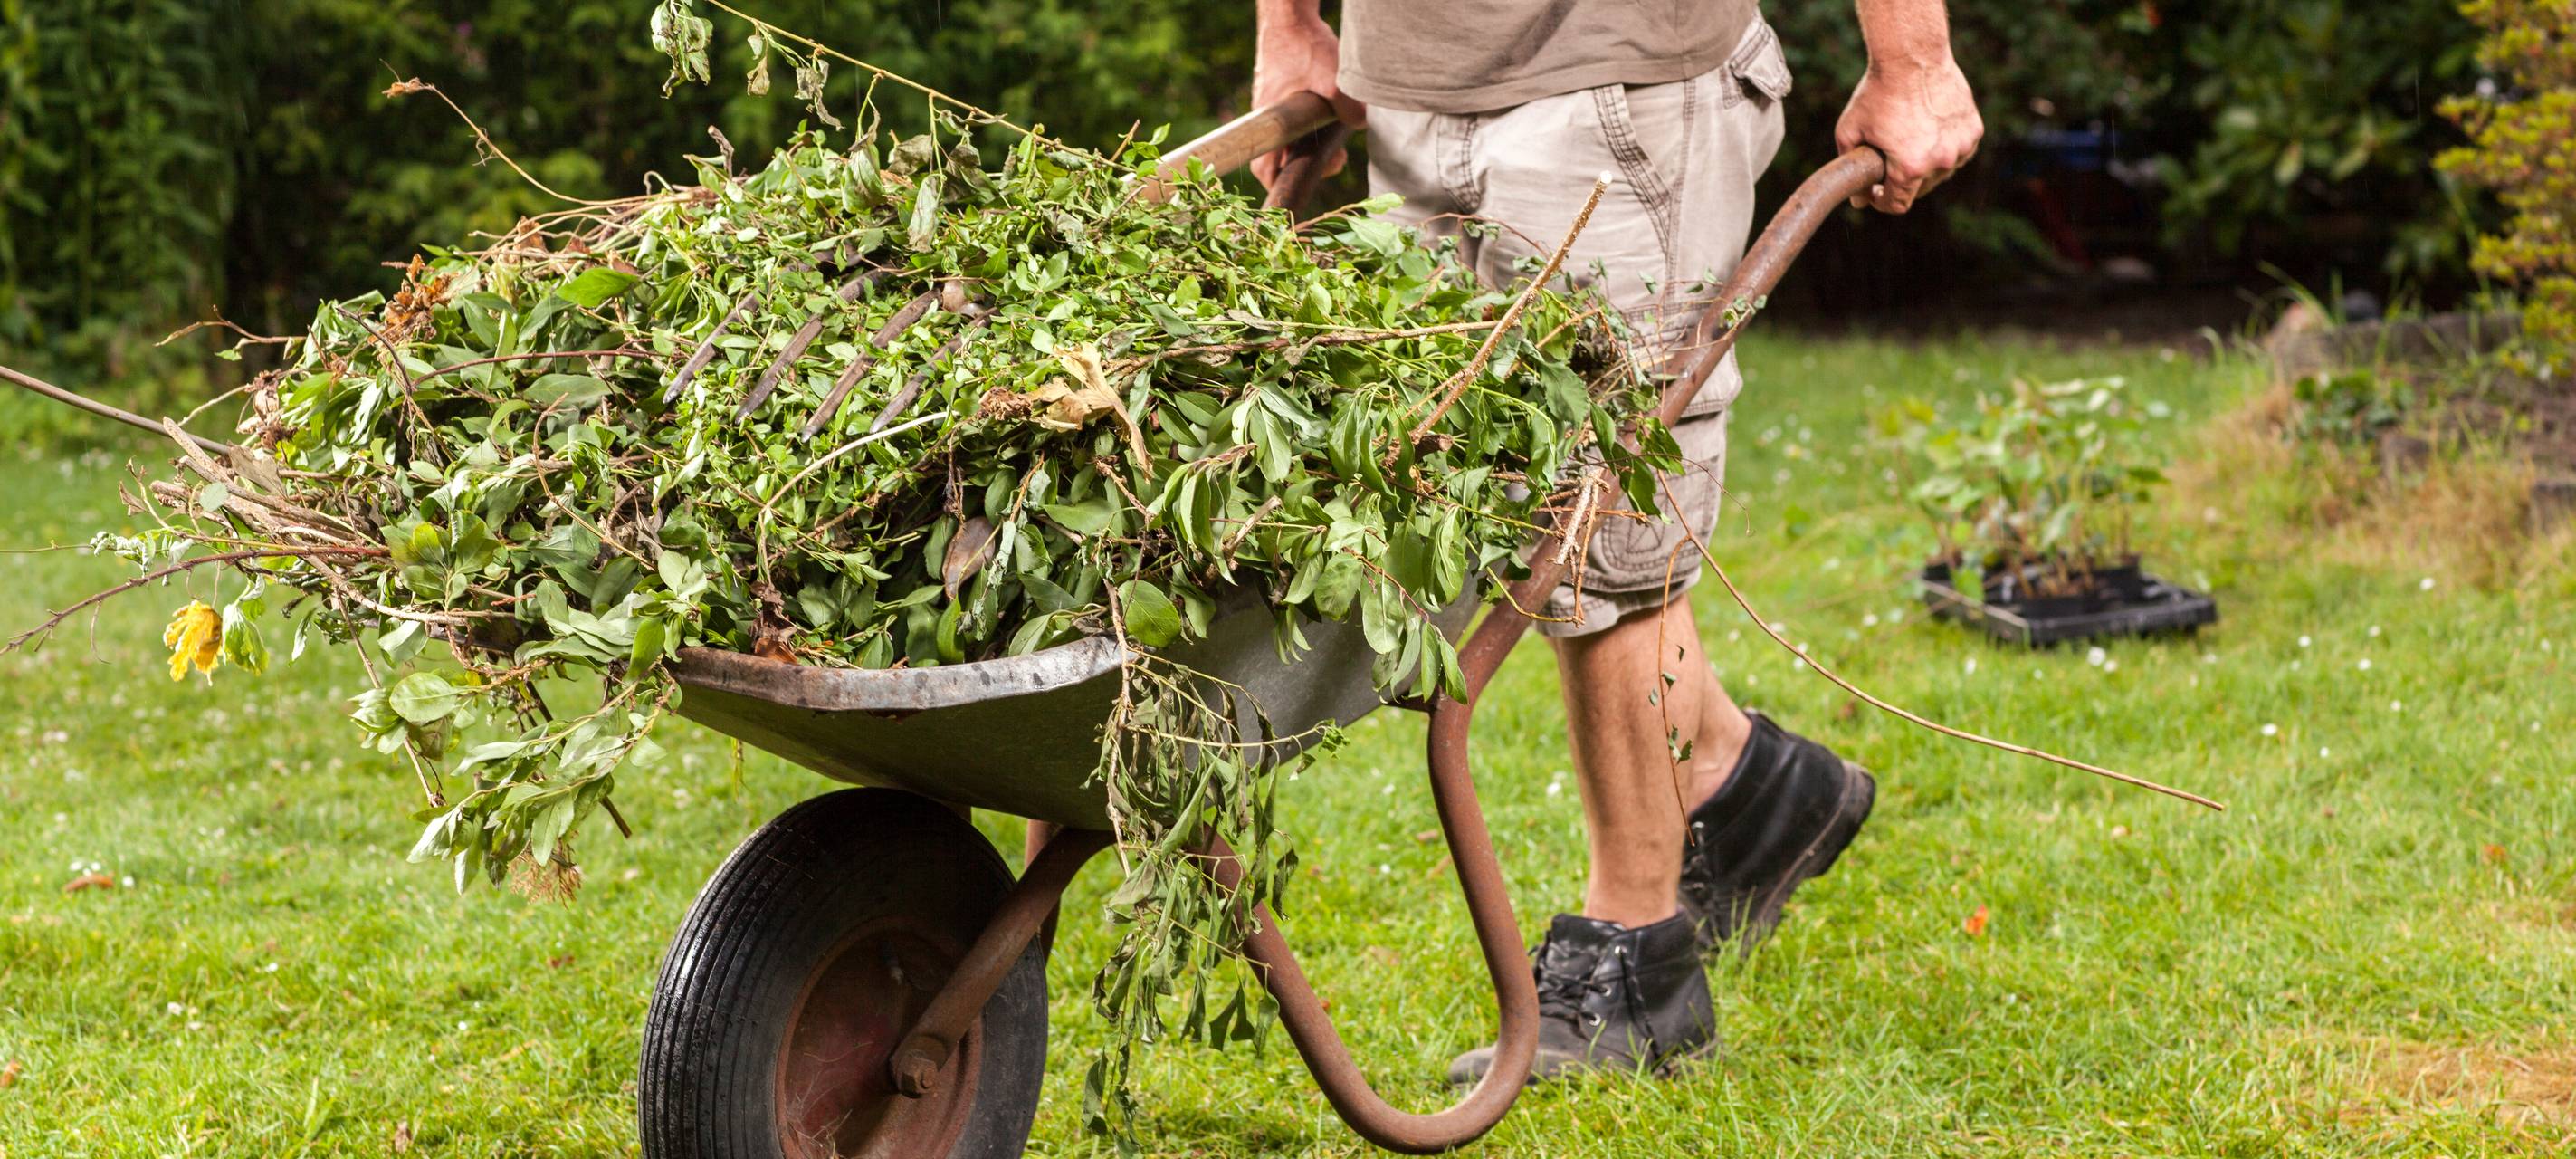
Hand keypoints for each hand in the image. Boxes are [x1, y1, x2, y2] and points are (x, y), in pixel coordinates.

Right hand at [1251, 13, 1364, 189]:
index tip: (1303, 183)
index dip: (1279, 184)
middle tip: (1336, 159)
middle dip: (1306, 165)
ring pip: (1286, 138)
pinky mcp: (1279, 91)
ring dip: (1309, 144)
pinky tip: (1329, 113)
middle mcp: (1264, 115)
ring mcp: (1270, 103)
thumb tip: (1361, 126)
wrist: (1289, 14)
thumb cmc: (1304, 45)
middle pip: (1278, 157)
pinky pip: (1290, 120)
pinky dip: (1308, 126)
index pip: (1263, 168)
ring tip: (1336, 135)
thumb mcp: (1333, 79)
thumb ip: (1349, 108)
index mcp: (1269, 120)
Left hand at [1833, 56, 1981, 213]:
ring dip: (1925, 164)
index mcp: (1910, 167)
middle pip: (1920, 189)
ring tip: (1908, 138)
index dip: (1882, 201)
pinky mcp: (1974, 129)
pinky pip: (1957, 150)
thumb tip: (1860, 201)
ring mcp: (1961, 145)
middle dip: (1902, 180)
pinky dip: (1944, 146)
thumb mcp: (1849, 132)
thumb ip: (1853, 171)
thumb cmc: (1877, 92)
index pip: (1898, 204)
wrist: (1911, 55)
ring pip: (1941, 170)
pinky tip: (1928, 129)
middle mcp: (1940, 161)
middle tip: (1889, 159)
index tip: (1876, 191)